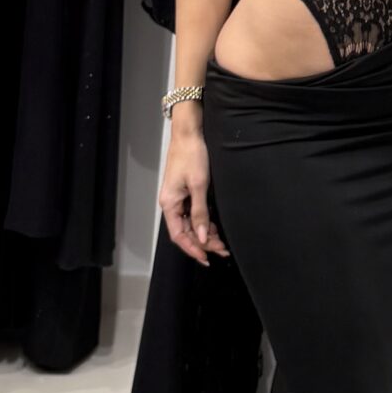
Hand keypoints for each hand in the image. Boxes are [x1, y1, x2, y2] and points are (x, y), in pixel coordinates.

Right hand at [160, 122, 227, 263]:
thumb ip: (201, 213)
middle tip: (222, 250)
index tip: (207, 259)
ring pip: (191, 224)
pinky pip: (193, 213)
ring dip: (205, 234)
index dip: (192, 249)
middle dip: (203, 243)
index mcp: (169, 204)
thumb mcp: (199, 186)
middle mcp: (171, 203)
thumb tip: (203, 237)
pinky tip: (215, 227)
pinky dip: (205, 222)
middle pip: (186, 231)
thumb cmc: (192, 155)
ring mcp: (178, 198)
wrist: (190, 133)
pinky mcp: (186, 192)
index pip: (179, 235)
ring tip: (222, 243)